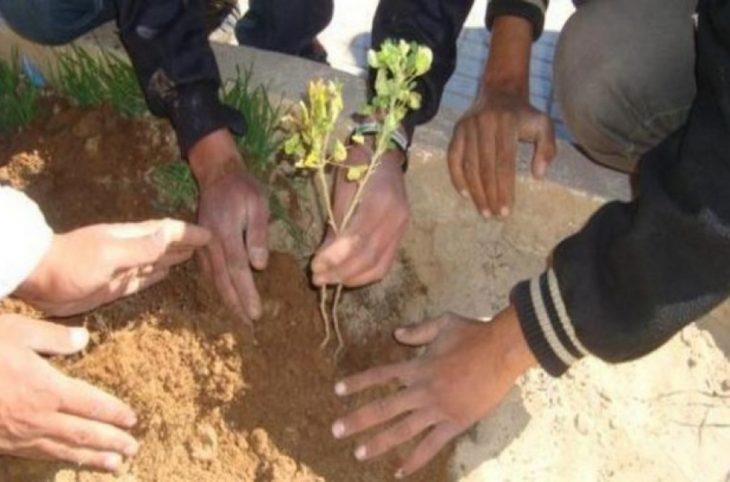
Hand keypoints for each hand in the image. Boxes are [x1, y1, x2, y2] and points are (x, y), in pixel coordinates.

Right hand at [0, 314, 137, 471]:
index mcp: (47, 389)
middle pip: (83, 433)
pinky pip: (37, 455)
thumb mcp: (18, 332)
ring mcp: (18, 435)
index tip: (133, 420)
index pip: (92, 404)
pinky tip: (67, 460)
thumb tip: (84, 339)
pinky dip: (59, 459)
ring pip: (63, 450)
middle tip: (133, 449)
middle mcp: (37, 417)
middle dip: (111, 442)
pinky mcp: (2, 443)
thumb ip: (55, 338)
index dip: (114, 413)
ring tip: (115, 465)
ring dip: (91, 458)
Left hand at [16, 219, 210, 316]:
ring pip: (157, 261)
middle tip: (212, 245)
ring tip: (195, 256)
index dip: (189, 232)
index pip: (167, 231)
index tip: (212, 234)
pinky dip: (158, 275)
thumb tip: (174, 232)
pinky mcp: (116, 286)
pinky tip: (167, 274)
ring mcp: (123, 268)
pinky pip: (144, 279)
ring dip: (175, 258)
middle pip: (165, 244)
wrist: (38, 280)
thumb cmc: (73, 264)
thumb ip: (143, 245)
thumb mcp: (110, 254)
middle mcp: (131, 250)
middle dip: (187, 243)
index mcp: (131, 237)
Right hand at [189, 129, 268, 322]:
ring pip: (213, 278)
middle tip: (248, 324)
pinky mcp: (201, 245)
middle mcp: (209, 243)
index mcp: (224, 233)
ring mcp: (202, 245)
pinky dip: (217, 287)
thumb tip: (259, 265)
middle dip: (235, 304)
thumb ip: (257, 234)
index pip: (237, 271)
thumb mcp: (258, 204)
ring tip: (238, 317)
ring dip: (225, 299)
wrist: (217, 174)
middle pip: (222, 280)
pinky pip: (208, 271)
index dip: (246, 294)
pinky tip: (226, 297)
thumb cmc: (242, 188)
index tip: (255, 313)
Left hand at [311, 143, 408, 286]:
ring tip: (330, 280)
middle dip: (340, 272)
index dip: (334, 258)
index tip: (314, 267)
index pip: (356, 239)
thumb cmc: (358, 165)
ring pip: (379, 266)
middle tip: (318, 279)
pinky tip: (348, 277)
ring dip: (352, 278)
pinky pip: (385, 264)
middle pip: (368, 257)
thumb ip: (335, 222)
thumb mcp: (342, 188)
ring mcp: (401, 229)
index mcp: (379, 201)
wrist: (385, 155)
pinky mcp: (401, 236)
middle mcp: (395, 218)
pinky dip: (366, 275)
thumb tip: (322, 256)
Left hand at [331, 306, 535, 477]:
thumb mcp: (443, 323)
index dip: (358, 383)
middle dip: (358, 420)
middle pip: (384, 408)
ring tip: (359, 454)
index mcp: (418, 367)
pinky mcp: (455, 423)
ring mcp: (438, 409)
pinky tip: (400, 471)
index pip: (380, 375)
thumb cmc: (475, 334)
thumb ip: (418, 331)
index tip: (338, 390)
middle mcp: (422, 390)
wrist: (503, 351)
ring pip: (403, 430)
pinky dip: (415, 460)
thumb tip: (397, 334)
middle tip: (336, 430)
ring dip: (379, 443)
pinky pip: (431, 445)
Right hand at [448, 88, 555, 218]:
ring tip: (483, 210)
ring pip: (468, 165)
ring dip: (475, 191)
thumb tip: (538, 174)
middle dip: (489, 194)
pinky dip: (457, 178)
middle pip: (484, 167)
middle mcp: (484, 123)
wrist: (500, 92)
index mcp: (507, 123)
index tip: (506, 210)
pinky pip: (453, 158)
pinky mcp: (456, 131)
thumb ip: (547, 148)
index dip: (504, 188)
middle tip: (493, 215)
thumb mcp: (544, 125)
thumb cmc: (523, 115)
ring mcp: (467, 127)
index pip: (504, 162)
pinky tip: (465, 195)